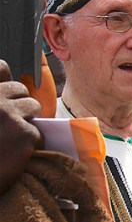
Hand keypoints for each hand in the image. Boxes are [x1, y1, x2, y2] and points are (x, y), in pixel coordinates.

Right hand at [0, 60, 42, 193]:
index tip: (8, 92)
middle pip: (21, 89)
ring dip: (28, 120)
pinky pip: (37, 131)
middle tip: (11, 125)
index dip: (6, 80)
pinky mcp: (25, 133)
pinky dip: (31, 142)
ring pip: (33, 107)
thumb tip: (7, 80)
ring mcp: (9, 114)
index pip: (1, 68)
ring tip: (14, 137)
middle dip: (20, 105)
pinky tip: (16, 153)